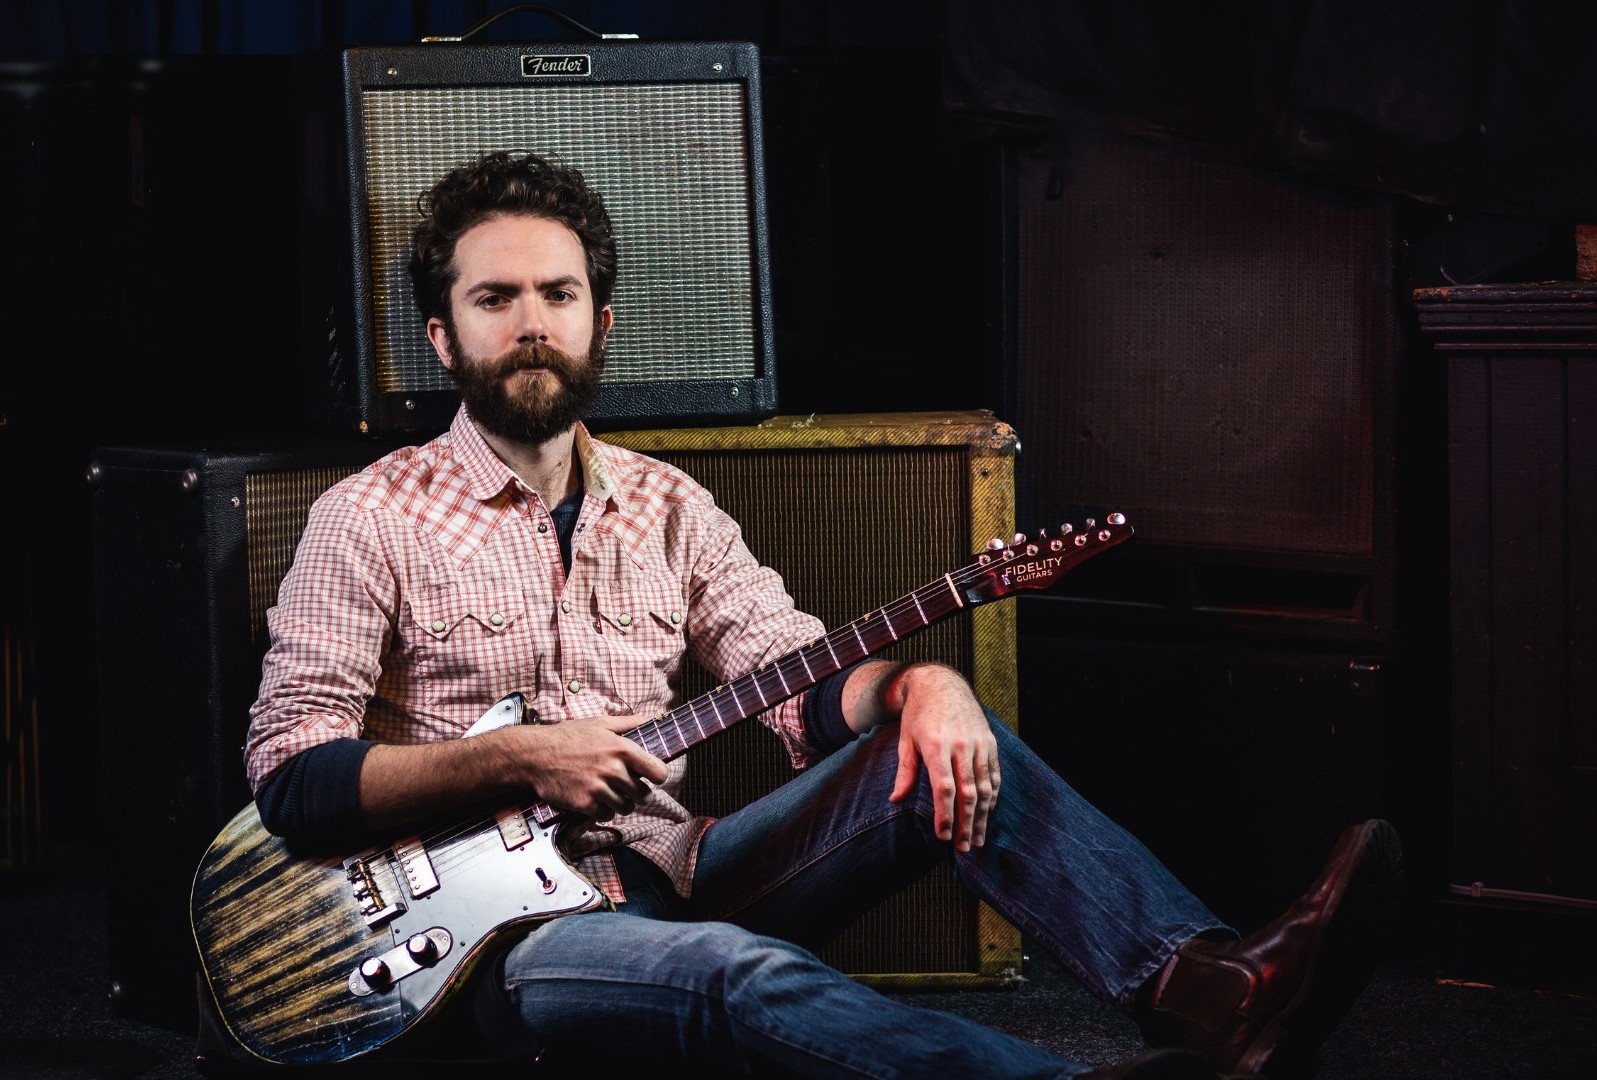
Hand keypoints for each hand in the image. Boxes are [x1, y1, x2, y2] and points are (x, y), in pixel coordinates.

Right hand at [508, 714, 669, 820]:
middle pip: (644, 795)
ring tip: (610, 793)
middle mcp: (613, 769)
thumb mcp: (599, 723)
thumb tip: (649, 718)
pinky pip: (606, 815)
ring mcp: (598, 788)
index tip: (651, 777)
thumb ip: (628, 723)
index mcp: (622, 748)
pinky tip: (595, 799)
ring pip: (626, 808)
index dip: (657, 776)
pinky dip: (603, 811)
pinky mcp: (584, 804)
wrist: (535, 755)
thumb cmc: (567, 737)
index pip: (659, 772)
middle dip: (638, 793)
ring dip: (621, 803)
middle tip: (628, 788)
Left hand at [885, 664, 1000, 851]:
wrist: (941, 683)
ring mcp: (979, 743)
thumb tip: (895, 800)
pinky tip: (988, 814)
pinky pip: (994, 774)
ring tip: (977, 839)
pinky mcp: (990, 742)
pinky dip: (993, 796)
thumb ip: (905, 771)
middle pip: (968, 793)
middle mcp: (961, 745)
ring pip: (985, 787)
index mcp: (936, 745)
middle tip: (964, 848)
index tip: (944, 836)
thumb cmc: (918, 714)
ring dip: (982, 816)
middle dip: (967, 824)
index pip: (944, 788)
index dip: (945, 815)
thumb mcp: (905, 739)